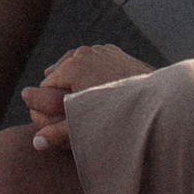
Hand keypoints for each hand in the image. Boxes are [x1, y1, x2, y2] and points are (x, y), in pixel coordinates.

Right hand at [22, 44, 148, 149]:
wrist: (158, 100)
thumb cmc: (118, 115)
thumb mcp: (85, 126)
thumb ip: (57, 133)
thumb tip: (35, 143)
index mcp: (72, 66)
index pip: (45, 86)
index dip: (45, 104)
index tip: (51, 119)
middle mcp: (84, 53)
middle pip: (60, 73)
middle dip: (59, 91)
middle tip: (62, 112)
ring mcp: (100, 50)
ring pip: (77, 65)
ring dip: (74, 81)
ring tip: (75, 99)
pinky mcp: (115, 52)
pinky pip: (94, 61)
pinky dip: (91, 72)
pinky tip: (93, 86)